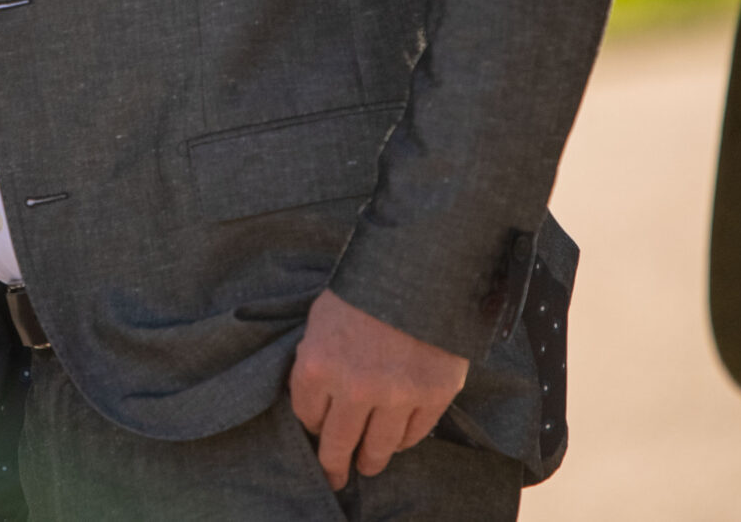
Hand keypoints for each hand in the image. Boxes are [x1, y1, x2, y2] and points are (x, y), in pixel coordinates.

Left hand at [287, 287, 469, 488]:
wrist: (422, 266)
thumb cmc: (367, 287)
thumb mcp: (323, 316)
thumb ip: (317, 358)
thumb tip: (315, 396)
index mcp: (318, 365)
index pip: (307, 415)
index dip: (313, 422)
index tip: (319, 425)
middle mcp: (355, 388)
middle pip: (338, 444)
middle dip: (334, 464)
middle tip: (336, 473)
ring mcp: (397, 395)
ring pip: (378, 449)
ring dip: (371, 460)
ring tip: (369, 463)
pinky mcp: (433, 395)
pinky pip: (414, 435)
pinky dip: (404, 439)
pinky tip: (398, 437)